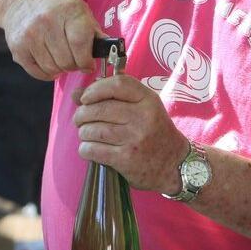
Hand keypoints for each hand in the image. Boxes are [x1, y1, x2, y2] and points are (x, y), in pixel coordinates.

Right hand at [1, 0, 102, 79]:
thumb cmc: (58, 8)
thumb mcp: (80, 11)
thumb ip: (95, 32)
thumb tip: (111, 52)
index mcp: (69, 11)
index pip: (80, 43)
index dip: (87, 60)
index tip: (89, 64)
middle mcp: (47, 21)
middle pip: (67, 60)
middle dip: (74, 65)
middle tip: (74, 60)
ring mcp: (30, 34)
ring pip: (52, 68)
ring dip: (60, 69)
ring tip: (61, 58)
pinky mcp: (17, 47)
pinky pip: (37, 72)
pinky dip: (46, 72)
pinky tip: (49, 60)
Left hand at [73, 74, 187, 194]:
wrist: (174, 165)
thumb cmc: (155, 133)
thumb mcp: (143, 109)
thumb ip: (112, 98)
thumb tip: (76, 94)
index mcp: (148, 100)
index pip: (117, 84)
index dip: (95, 89)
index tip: (86, 98)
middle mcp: (143, 117)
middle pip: (99, 108)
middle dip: (82, 114)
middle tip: (81, 120)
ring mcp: (135, 138)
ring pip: (93, 129)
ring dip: (83, 133)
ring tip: (87, 135)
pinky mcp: (126, 159)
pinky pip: (93, 149)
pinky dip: (85, 149)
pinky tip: (90, 149)